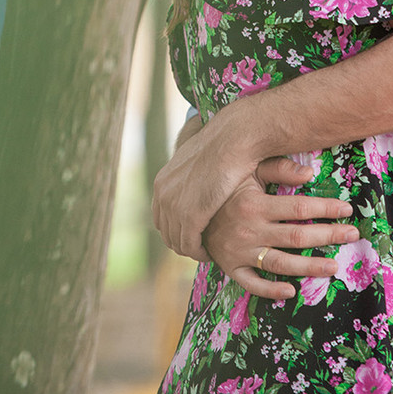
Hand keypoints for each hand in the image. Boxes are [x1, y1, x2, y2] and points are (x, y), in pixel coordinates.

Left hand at [152, 108, 253, 259]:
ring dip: (191, 250)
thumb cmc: (222, 146)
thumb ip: (190, 175)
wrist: (231, 140)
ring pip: (177, 242)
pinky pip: (190, 245)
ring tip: (207, 251)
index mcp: (162, 182)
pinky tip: (210, 252)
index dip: (175, 229)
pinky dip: (199, 253)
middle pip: (167, 232)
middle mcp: (162, 196)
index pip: (161, 217)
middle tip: (200, 247)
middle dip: (182, 242)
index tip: (192, 234)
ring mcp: (174, 208)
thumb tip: (198, 181)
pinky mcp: (189, 217)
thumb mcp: (197, 160)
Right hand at [203, 156, 357, 298]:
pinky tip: (292, 292)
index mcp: (255, 204)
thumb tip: (310, 173)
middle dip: (328, 235)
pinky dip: (270, 290)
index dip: (326, 208)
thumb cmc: (228, 186)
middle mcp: (249, 230)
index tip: (347, 210)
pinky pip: (252, 284)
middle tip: (352, 234)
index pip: (299, 208)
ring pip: (281, 264)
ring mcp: (239, 252)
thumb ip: (279, 169)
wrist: (191, 208)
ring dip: (309, 267)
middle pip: (296, 237)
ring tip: (334, 266)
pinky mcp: (230, 267)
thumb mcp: (249, 170)